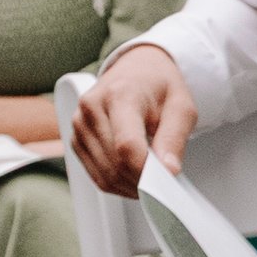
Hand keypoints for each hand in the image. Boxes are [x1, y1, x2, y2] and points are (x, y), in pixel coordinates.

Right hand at [73, 45, 194, 196]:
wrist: (136, 71)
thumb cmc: (158, 86)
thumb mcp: (180, 106)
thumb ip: (174, 138)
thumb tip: (167, 170)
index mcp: (119, 94)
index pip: (127, 145)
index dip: (146, 170)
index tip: (165, 178)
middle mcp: (92, 108)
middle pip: (115, 163)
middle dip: (142, 180)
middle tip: (164, 180)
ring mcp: (79, 125)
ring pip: (104, 175)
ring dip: (130, 185)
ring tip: (151, 177)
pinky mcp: (76, 140)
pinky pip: (96, 176)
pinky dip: (118, 183)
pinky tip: (133, 175)